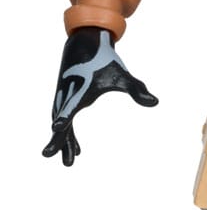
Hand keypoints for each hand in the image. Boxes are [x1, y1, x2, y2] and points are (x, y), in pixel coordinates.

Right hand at [42, 27, 157, 165]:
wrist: (86, 46)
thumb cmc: (105, 61)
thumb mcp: (122, 76)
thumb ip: (137, 90)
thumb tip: (155, 102)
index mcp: (80, 89)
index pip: (71, 105)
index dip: (64, 116)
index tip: (57, 125)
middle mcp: (68, 95)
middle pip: (59, 119)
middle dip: (56, 138)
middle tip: (47, 155)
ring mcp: (64, 99)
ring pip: (60, 124)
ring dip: (63, 142)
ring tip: (69, 162)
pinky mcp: (65, 101)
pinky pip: (64, 122)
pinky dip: (68, 135)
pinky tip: (78, 150)